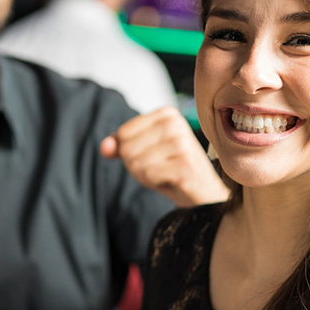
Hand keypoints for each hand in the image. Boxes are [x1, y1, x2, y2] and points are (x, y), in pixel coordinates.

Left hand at [100, 107, 227, 206]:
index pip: (123, 133)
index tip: (155, 157)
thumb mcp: (145, 153)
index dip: (131, 152)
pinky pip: (148, 175)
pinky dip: (155, 183)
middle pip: (127, 148)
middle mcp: (176, 124)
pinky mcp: (184, 165)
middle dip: (137, 166)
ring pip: (136, 163)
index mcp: (167, 114)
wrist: (205, 194)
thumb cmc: (175, 171)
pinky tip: (172, 182)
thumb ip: (122, 146)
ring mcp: (182, 144)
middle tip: (161, 169)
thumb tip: (104, 147)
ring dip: (146, 176)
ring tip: (167, 175)